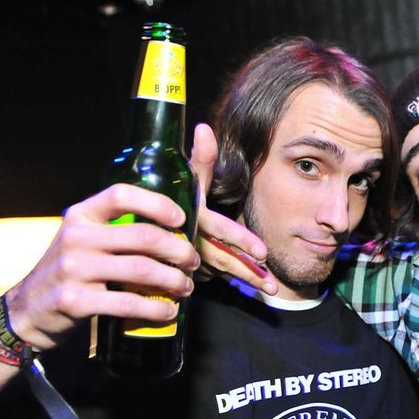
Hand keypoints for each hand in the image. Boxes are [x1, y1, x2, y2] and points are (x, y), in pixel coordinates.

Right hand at [4, 184, 199, 350]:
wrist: (27, 311)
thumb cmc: (69, 272)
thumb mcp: (82, 240)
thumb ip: (115, 230)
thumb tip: (172, 231)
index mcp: (80, 216)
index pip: (121, 195)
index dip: (157, 203)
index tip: (181, 219)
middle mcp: (76, 237)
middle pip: (143, 236)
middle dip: (178, 250)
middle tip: (192, 262)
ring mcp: (73, 269)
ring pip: (142, 270)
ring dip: (173, 280)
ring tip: (185, 287)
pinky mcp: (75, 300)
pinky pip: (128, 304)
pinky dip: (156, 309)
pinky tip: (168, 311)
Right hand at [190, 122, 277, 294]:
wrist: (146, 224)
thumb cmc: (176, 196)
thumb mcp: (188, 177)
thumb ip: (201, 158)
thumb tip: (204, 128)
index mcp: (191, 216)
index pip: (217, 228)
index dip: (239, 239)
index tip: (262, 252)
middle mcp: (188, 239)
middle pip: (222, 257)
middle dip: (247, 271)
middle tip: (271, 283)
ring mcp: (188, 257)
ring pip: (221, 271)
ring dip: (246, 281)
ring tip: (271, 289)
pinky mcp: (190, 269)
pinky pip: (214, 278)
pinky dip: (233, 283)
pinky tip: (252, 289)